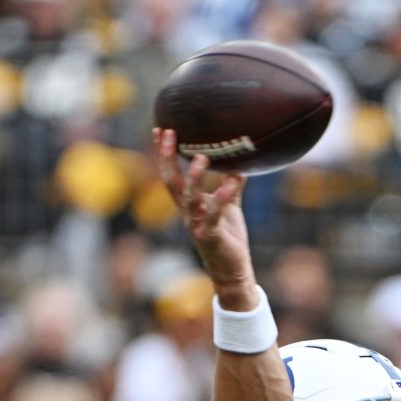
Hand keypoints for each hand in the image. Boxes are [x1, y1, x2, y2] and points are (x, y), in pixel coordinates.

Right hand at [153, 127, 255, 303]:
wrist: (232, 270)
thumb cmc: (228, 238)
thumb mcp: (229, 208)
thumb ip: (231, 187)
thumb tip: (240, 165)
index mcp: (188, 204)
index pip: (171, 174)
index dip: (164, 153)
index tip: (160, 129)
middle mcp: (187, 213)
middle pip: (171, 182)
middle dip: (167, 157)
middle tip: (168, 133)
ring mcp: (196, 224)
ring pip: (189, 198)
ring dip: (193, 177)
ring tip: (201, 157)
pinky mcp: (210, 236)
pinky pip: (214, 214)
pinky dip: (222, 197)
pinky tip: (232, 181)